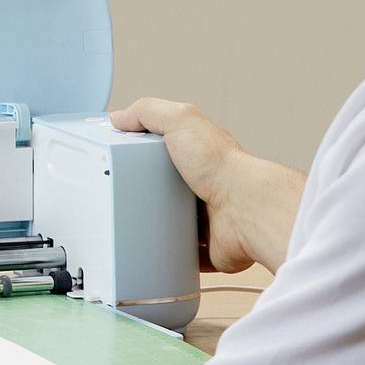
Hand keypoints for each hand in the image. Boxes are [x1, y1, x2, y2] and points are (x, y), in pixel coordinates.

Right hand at [116, 98, 262, 272]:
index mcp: (198, 154)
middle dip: (144, 191)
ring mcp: (206, 216)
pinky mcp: (208, 245)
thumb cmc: (222, 166)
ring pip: (172, 221)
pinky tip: (153, 250)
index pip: (165, 148)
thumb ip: (150, 111)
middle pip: (165, 187)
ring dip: (155, 223)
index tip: (119, 156)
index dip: (142, 150)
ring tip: (130, 222)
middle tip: (121, 193)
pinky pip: (184, 252)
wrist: (245, 210)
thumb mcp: (181, 120)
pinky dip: (170, 253)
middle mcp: (205, 184)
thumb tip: (121, 116)